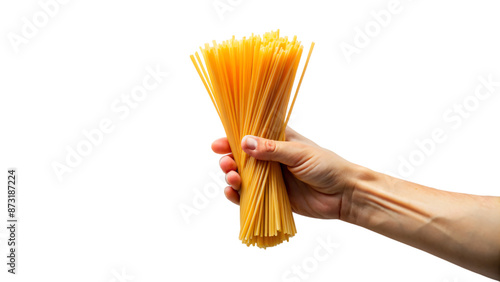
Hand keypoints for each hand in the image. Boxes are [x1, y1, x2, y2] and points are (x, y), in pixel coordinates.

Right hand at [211, 127, 361, 218]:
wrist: (344, 194)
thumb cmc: (327, 166)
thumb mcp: (299, 153)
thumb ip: (271, 149)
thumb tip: (244, 142)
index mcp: (278, 141)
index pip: (250, 136)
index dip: (232, 139)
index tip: (217, 144)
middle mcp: (272, 158)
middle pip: (242, 158)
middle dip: (229, 160)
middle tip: (226, 164)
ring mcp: (271, 179)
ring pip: (243, 177)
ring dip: (232, 177)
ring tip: (232, 179)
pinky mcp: (272, 198)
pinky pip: (249, 197)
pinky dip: (237, 196)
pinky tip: (232, 194)